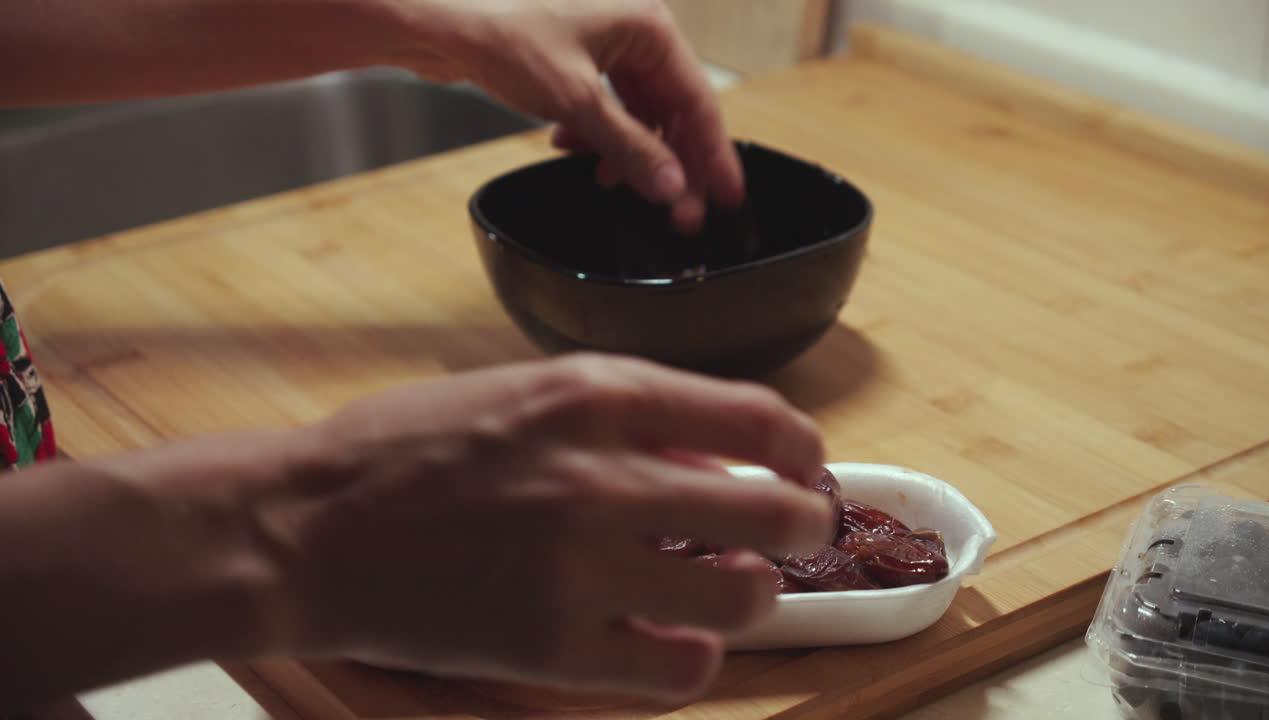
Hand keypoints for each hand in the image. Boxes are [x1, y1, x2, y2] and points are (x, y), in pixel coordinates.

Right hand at [262, 353, 829, 701]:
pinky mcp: (551, 648)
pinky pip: (678, 670)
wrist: (304, 526)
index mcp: (595, 395)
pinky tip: (671, 642)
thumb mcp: (516, 387)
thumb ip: (619, 411)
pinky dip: (693, 658)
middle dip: (801, 525)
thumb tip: (705, 453)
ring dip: (750, 593)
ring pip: (741, 597)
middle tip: (791, 535)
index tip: (805, 467)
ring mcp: (580, 567)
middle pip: (772, 512)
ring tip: (726, 589)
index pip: (756, 417)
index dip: (802, 449)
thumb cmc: (401, 449)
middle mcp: (602, 476)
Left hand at [393, 0, 743, 231]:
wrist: (438, 20)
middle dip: (668, 162)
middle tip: (677, 211)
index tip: (726, 195)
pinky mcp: (575, 59)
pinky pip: (606, 106)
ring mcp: (602, 43)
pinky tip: (574, 150)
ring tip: (612, 183)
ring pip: (637, 112)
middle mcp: (632, 30)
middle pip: (670, 110)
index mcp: (648, 25)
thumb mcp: (576, 101)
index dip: (713, 155)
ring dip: (627, 152)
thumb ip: (630, 149)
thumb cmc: (500, 32)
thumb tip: (672, 184)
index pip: (698, 100)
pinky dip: (596, 135)